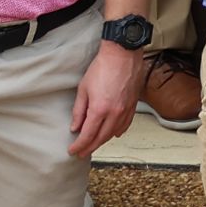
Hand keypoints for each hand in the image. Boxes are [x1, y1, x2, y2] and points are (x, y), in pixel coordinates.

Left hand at [64, 40, 144, 155]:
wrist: (122, 54)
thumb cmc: (103, 67)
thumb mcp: (83, 89)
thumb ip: (79, 111)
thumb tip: (75, 126)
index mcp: (100, 109)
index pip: (87, 135)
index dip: (79, 145)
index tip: (73, 150)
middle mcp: (115, 113)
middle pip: (101, 138)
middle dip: (90, 147)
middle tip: (81, 152)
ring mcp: (126, 109)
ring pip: (114, 133)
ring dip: (103, 141)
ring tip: (94, 144)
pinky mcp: (133, 104)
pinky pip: (125, 124)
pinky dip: (117, 131)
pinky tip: (113, 133)